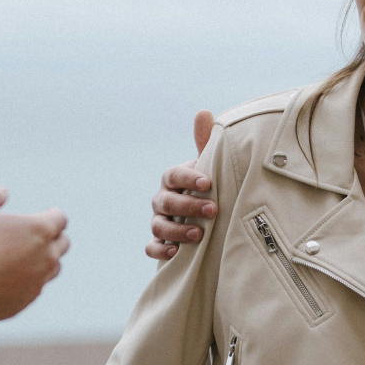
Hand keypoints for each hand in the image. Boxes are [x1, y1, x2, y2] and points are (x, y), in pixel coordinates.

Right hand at [0, 187, 69, 321]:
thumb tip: (3, 191)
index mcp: (39, 230)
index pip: (60, 219)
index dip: (53, 215)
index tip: (47, 214)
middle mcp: (46, 257)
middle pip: (62, 244)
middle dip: (54, 236)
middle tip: (42, 234)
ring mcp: (37, 282)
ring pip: (53, 268)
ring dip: (46, 259)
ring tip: (30, 255)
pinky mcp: (25, 301)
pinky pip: (35, 288)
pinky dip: (30, 280)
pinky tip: (16, 276)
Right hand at [146, 111, 216, 258]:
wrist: (207, 218)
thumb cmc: (208, 188)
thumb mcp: (209, 166)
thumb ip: (206, 143)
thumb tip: (203, 112)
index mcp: (174, 179)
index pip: (174, 175)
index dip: (188, 178)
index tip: (208, 183)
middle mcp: (163, 199)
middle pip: (166, 201)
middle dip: (188, 205)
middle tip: (213, 209)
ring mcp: (159, 221)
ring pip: (158, 225)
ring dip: (177, 229)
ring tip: (199, 234)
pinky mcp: (160, 242)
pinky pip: (151, 247)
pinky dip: (160, 250)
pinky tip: (176, 252)